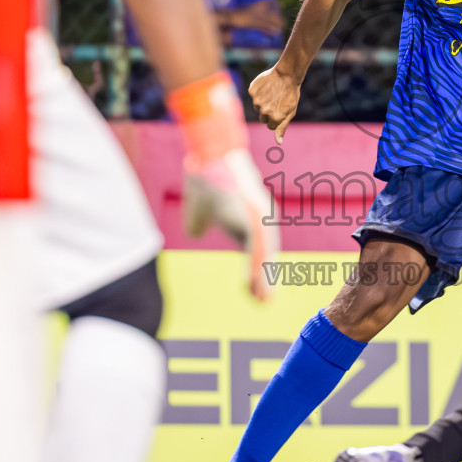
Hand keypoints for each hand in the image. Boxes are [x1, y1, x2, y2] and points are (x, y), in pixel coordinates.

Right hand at [183, 148, 279, 300]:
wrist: (206, 159)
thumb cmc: (203, 183)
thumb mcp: (197, 211)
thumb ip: (199, 225)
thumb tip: (196, 234)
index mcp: (249, 220)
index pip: (257, 252)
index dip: (257, 272)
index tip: (257, 293)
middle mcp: (259, 220)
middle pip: (265, 255)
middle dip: (264, 279)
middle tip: (264, 302)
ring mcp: (259, 218)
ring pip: (263, 254)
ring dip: (262, 278)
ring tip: (262, 299)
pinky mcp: (253, 216)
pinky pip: (256, 247)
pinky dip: (254, 266)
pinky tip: (249, 283)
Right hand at [249, 65, 300, 143]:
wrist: (287, 74)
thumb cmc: (291, 94)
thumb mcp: (290, 112)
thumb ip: (282, 128)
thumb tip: (278, 143)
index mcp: (274, 118)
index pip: (270, 126)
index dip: (277, 118)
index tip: (281, 110)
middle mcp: (263, 111)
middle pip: (263, 117)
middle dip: (269, 111)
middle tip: (278, 101)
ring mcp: (256, 100)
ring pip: (258, 106)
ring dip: (264, 101)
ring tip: (273, 93)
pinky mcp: (252, 91)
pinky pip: (253, 95)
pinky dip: (259, 92)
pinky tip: (267, 87)